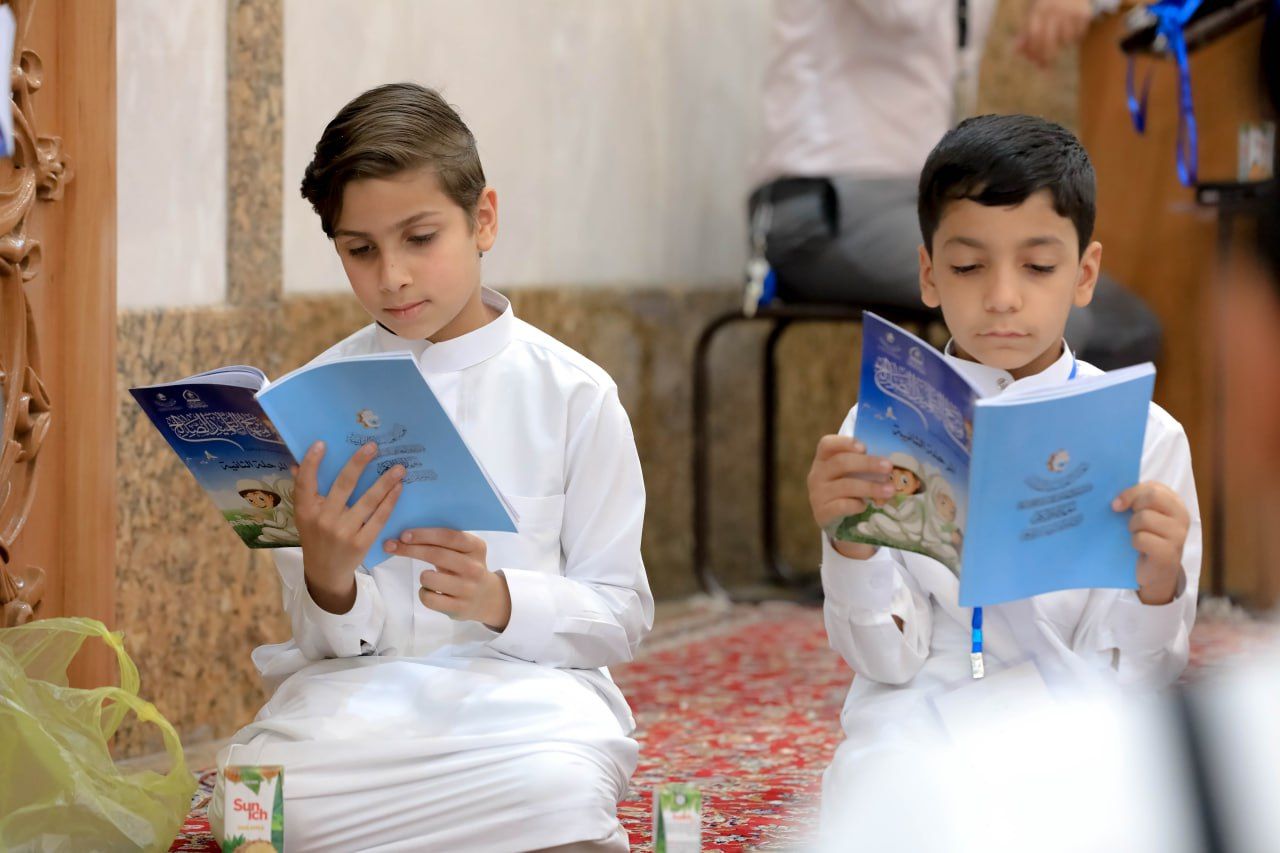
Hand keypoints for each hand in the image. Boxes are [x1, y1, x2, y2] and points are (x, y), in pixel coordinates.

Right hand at [294, 441, 404, 612]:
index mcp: (306, 511)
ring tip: (399, 468)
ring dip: (385, 482)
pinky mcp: (361, 543)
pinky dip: (389, 502)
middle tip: (373, 446)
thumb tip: (298, 464)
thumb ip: (304, 491)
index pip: (305, 483)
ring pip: (367, 501)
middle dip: (358, 463)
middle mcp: (323, 520)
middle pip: (343, 486)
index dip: (311, 463)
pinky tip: (398, 488)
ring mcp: (343, 532)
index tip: (322, 443)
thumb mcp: (305, 517)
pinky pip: (379, 518)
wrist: (325, 573)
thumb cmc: (315, 537)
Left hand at [387, 528, 512, 629]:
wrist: (487, 598)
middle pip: (436, 555)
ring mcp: (467, 589)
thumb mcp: (464, 551)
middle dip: (409, 549)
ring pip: (428, 578)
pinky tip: (432, 591)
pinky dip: (424, 593)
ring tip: (429, 577)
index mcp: (476, 547)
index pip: (448, 537)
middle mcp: (474, 568)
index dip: (424, 535)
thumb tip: (406, 535)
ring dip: (422, 576)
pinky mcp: (458, 608)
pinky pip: (428, 598)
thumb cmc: (466, 567)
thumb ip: (444, 541)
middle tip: (390, 546)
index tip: (403, 535)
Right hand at [807, 435, 894, 559]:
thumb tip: (892, 458)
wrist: (833, 518)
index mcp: (823, 459)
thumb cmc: (845, 489)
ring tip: (890, 490)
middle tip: (889, 467)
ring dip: (871, 487)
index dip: (844, 443)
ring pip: (845, 486)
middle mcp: (817, 474)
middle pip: (841, 463)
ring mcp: (818, 494)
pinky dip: (857, 505)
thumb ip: (861, 463)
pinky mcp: (822, 512)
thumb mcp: (848, 473)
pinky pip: (842, 506)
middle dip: (867, 464)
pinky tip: (866, 506)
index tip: (864, 447)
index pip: (827, 445)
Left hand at [1016, 0, 1092, 67]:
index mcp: (1039, 9)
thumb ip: (1025, 32)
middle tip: (1044, 67)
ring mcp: (1071, 12)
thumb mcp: (1034, 13)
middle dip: (1046, 57)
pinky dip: (1075, 37)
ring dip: (1062, 44)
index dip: (1033, 50)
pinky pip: (1079, 36)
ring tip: (1060, 34)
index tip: (1034, 62)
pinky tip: (1072, 28)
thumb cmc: (1047, 5)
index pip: (1034, 34)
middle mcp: (1055, 10)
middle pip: (1049, 41)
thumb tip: (1016, 52)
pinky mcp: (1084, 14)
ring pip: (1065, 40)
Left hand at [1113, 482, 1189, 605]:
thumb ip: (1134, 501)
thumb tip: (1115, 500)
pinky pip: (1142, 538)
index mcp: (1174, 503)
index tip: (1116, 504)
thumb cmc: (1146, 537)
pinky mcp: (1169, 553)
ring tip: (1136, 535)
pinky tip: (1139, 548)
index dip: (1131, 492)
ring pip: (1144, 518)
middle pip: (1151, 497)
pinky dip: (1134, 543)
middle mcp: (1181, 516)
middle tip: (1129, 522)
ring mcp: (1178, 535)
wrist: (1155, 571)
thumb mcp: (1141, 515)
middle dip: (1133, 508)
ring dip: (1132, 528)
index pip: (1153, 487)